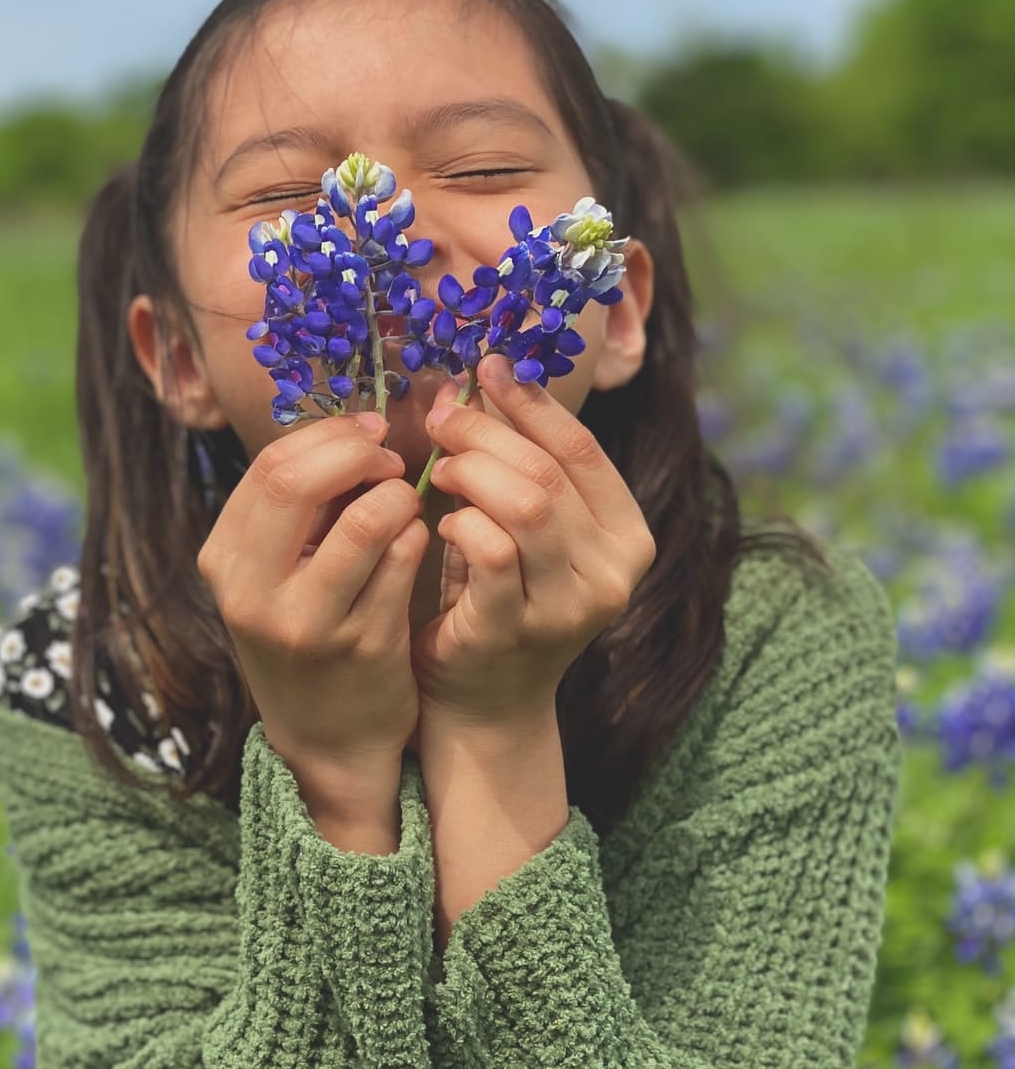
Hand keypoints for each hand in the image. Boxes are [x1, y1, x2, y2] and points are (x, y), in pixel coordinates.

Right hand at [197, 411, 428, 794]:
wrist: (328, 739)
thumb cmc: (306, 632)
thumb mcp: (273, 574)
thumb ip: (299, 507)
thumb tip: (354, 430)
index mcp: (224, 561)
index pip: (270, 466)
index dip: (328, 437)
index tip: (366, 434)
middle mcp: (253, 593)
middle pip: (296, 480)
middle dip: (357, 453)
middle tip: (389, 458)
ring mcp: (308, 624)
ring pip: (368, 517)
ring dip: (399, 495)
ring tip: (404, 505)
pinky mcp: (365, 646)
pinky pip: (405, 558)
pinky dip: (418, 535)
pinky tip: (415, 544)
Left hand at [412, 352, 655, 732]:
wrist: (485, 699)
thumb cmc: (498, 597)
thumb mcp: (524, 529)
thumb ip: (518, 466)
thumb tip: (479, 380)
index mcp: (627, 537)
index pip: (582, 449)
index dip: (531, 402)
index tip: (487, 368)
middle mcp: (613, 573)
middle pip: (549, 471)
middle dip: (487, 432)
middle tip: (443, 417)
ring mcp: (569, 606)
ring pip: (527, 505)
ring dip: (472, 472)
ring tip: (441, 470)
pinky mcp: (517, 630)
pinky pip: (491, 552)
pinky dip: (461, 522)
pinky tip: (442, 522)